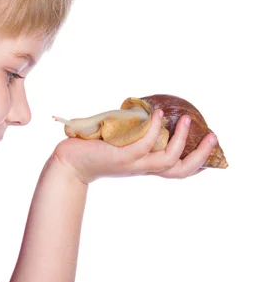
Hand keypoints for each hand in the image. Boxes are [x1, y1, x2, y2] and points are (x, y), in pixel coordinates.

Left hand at [52, 109, 217, 184]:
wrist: (69, 163)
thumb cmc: (93, 150)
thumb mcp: (120, 142)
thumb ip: (135, 133)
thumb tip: (145, 111)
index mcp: (145, 166)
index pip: (178, 171)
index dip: (197, 161)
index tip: (210, 145)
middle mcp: (142, 168)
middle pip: (181, 170)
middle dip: (201, 155)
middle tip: (212, 136)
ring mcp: (132, 164)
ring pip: (167, 159)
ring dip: (180, 138)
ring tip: (186, 118)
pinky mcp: (120, 157)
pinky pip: (143, 145)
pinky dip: (154, 129)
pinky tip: (158, 115)